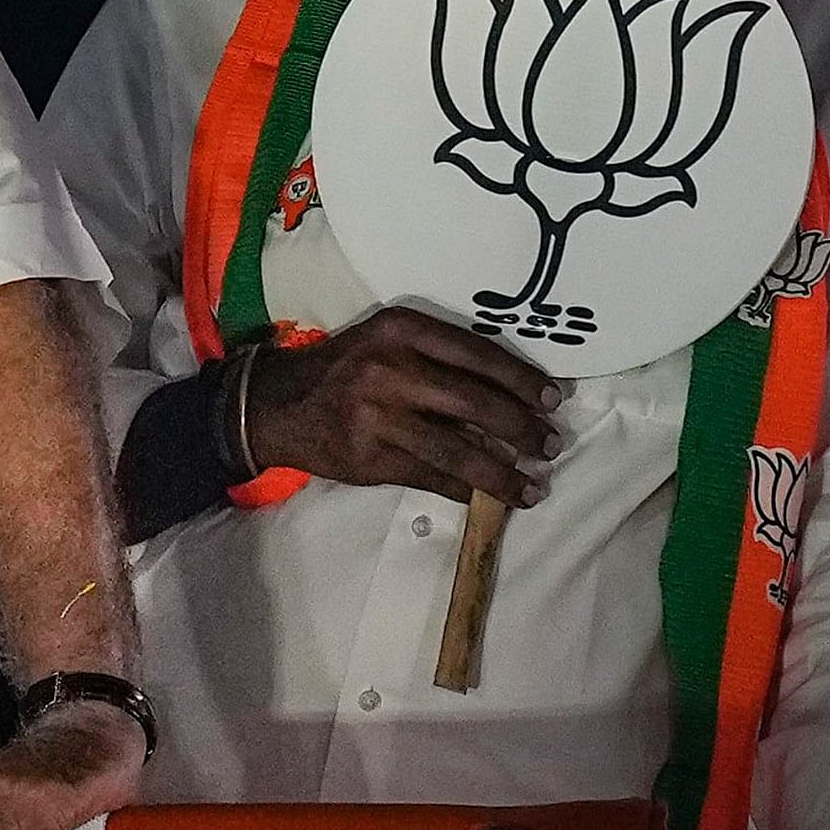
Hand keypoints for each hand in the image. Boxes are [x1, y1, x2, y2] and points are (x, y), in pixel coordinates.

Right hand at [242, 307, 560, 505]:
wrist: (277, 404)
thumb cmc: (345, 368)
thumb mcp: (387, 341)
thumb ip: (438, 357)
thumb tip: (510, 392)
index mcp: (402, 330)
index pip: (479, 354)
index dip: (522, 380)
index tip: (553, 398)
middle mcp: (391, 369)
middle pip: (476, 402)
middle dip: (523, 428)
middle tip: (551, 445)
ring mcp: (379, 417)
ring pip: (459, 450)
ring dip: (503, 474)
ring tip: (532, 487)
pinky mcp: (370, 458)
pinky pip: (432, 477)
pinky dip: (465, 490)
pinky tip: (488, 499)